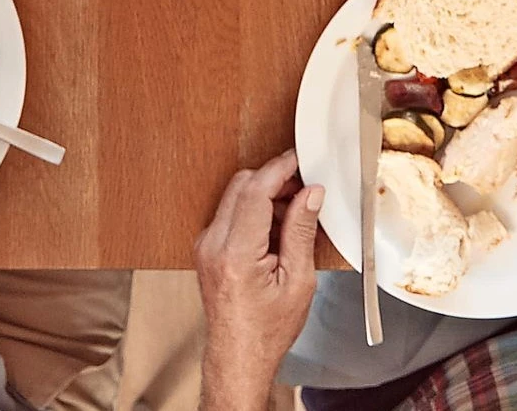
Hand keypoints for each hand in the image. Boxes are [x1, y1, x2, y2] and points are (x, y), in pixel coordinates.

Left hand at [193, 152, 322, 390]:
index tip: (302, 160)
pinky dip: (254, 211)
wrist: (239, 356)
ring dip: (265, 195)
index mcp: (236, 253)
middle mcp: (213, 245)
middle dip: (274, 179)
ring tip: (294, 216)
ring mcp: (205, 246)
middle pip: (241, 185)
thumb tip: (310, 194)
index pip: (255, 190)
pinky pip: (230, 213)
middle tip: (304, 189)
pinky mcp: (206, 249)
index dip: (281, 169)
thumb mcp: (298, 281)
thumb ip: (301, 231)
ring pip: (235, 196)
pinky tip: (276, 230)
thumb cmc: (267, 330)